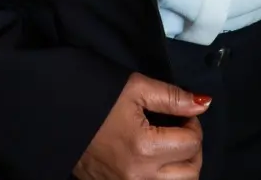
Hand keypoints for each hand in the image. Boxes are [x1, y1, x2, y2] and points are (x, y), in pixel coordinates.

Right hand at [73, 72, 209, 179]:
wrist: (56, 118)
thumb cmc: (94, 98)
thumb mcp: (135, 88)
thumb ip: (172, 97)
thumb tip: (203, 104)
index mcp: (144, 148)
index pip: (192, 142)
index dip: (193, 122)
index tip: (181, 112)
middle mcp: (138, 176)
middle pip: (191, 172)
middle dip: (193, 148)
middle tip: (180, 129)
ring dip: (182, 167)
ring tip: (170, 146)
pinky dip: (163, 177)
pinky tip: (156, 161)